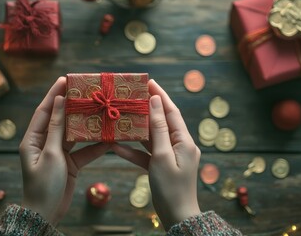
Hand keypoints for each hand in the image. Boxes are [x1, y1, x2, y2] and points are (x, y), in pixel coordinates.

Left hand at [19, 77, 109, 224]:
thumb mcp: (52, 154)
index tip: (65, 80)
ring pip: (74, 135)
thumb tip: (59, 102)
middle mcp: (44, 143)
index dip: (54, 94)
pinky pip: (83, 152)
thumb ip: (57, 128)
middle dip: (73, 107)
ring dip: (87, 125)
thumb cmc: (43, 185)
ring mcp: (57, 154)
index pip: (44, 111)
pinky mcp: (69, 164)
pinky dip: (94, 147)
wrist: (46, 214)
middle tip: (87, 92)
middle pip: (60, 120)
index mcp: (33, 139)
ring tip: (100, 111)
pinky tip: (109, 140)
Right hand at [112, 79, 200, 230]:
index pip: (171, 112)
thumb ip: (158, 129)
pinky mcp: (161, 167)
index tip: (149, 82)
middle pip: (161, 122)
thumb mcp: (162, 156)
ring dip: (138, 129)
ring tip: (123, 116)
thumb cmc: (171, 187)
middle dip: (148, 109)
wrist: (177, 217)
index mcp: (184, 141)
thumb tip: (156, 102)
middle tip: (132, 96)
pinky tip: (116, 147)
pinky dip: (134, 151)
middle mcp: (179, 145)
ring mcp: (170, 156)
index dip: (160, 96)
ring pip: (152, 137)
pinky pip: (147, 154)